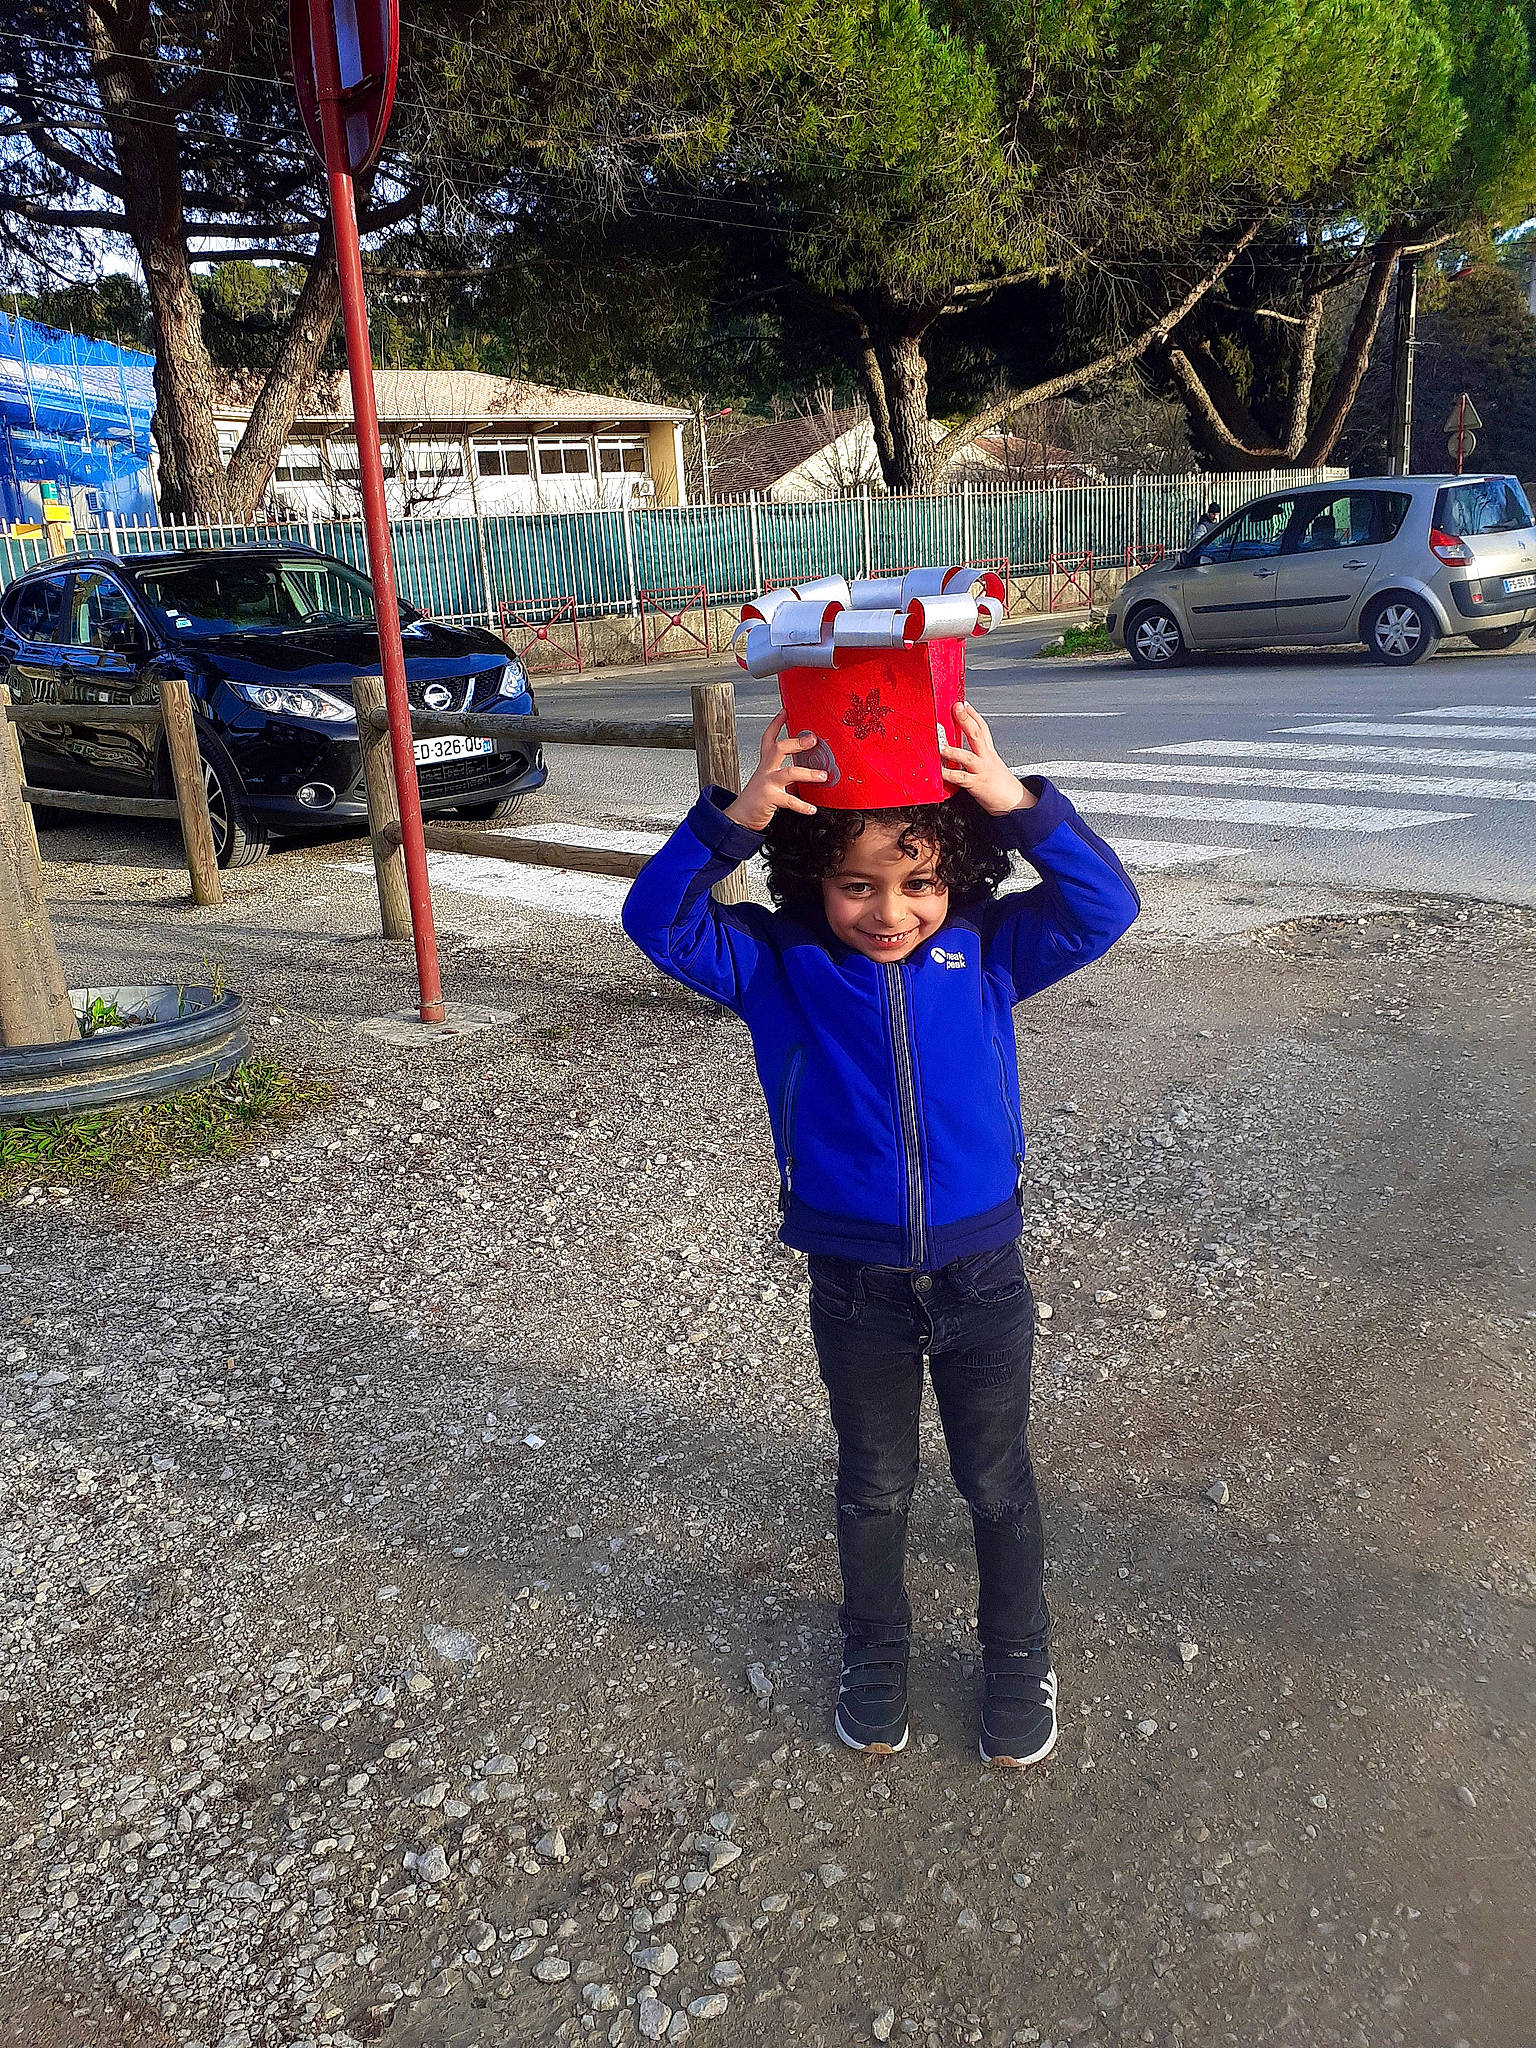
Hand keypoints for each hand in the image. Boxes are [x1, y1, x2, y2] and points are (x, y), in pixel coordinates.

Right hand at [725, 719, 827, 830]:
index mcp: (765, 765)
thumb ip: (786, 777)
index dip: (776, 724)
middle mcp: (765, 771)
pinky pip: (789, 800)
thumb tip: (808, 774)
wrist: (739, 818)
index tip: (785, 712)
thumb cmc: (756, 800)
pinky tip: (811, 808)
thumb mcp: (770, 783)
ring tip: (822, 775)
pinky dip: (802, 805)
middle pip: (778, 748)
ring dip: (808, 773)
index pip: (769, 739)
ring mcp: (767, 783)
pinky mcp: (769, 798)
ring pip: (789, 772)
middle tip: (812, 739)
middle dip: (797, 742)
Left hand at [940, 700, 1035, 814]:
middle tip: (956, 708)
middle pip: (976, 734)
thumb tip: (961, 747)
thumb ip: (977, 754)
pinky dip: (949, 774)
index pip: (982, 728)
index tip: (964, 703)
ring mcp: (981, 770)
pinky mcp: (976, 784)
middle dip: (966, 719)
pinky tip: (940, 770)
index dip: (973, 715)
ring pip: (968, 757)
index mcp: (989, 752)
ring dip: (954, 750)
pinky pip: (961, 778)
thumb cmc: (999, 785)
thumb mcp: (990, 764)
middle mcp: (986, 758)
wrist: (1015, 803)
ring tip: (941, 745)